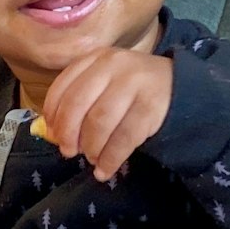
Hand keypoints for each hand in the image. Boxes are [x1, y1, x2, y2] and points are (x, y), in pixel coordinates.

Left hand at [42, 48, 173, 181]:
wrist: (178, 85)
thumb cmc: (131, 89)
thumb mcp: (105, 83)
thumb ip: (80, 100)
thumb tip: (51, 132)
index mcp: (96, 58)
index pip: (64, 86)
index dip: (54, 114)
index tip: (53, 134)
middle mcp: (113, 66)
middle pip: (79, 104)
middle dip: (69, 133)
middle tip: (69, 152)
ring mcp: (134, 83)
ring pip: (100, 121)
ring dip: (91, 147)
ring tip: (92, 159)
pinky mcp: (151, 105)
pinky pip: (124, 137)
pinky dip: (111, 158)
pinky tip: (105, 170)